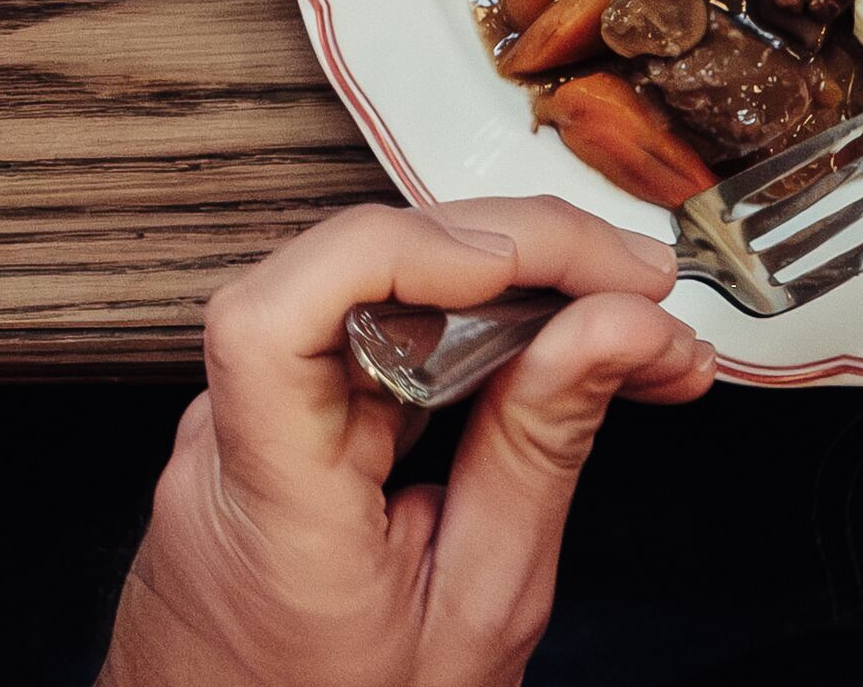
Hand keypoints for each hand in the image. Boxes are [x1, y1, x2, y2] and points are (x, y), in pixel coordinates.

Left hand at [101, 199, 714, 686]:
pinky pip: (356, 343)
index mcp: (271, 508)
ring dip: (499, 287)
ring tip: (626, 320)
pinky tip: (547, 344)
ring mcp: (231, 429)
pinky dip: (457, 333)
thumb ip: (536, 459)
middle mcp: (225, 446)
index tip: (507, 262)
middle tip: (637, 286)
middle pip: (341, 280)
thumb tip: (610, 331)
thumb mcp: (480, 609)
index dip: (386, 257)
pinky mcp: (261, 427)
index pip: (270, 326)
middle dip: (507, 254)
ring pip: (358, 297)